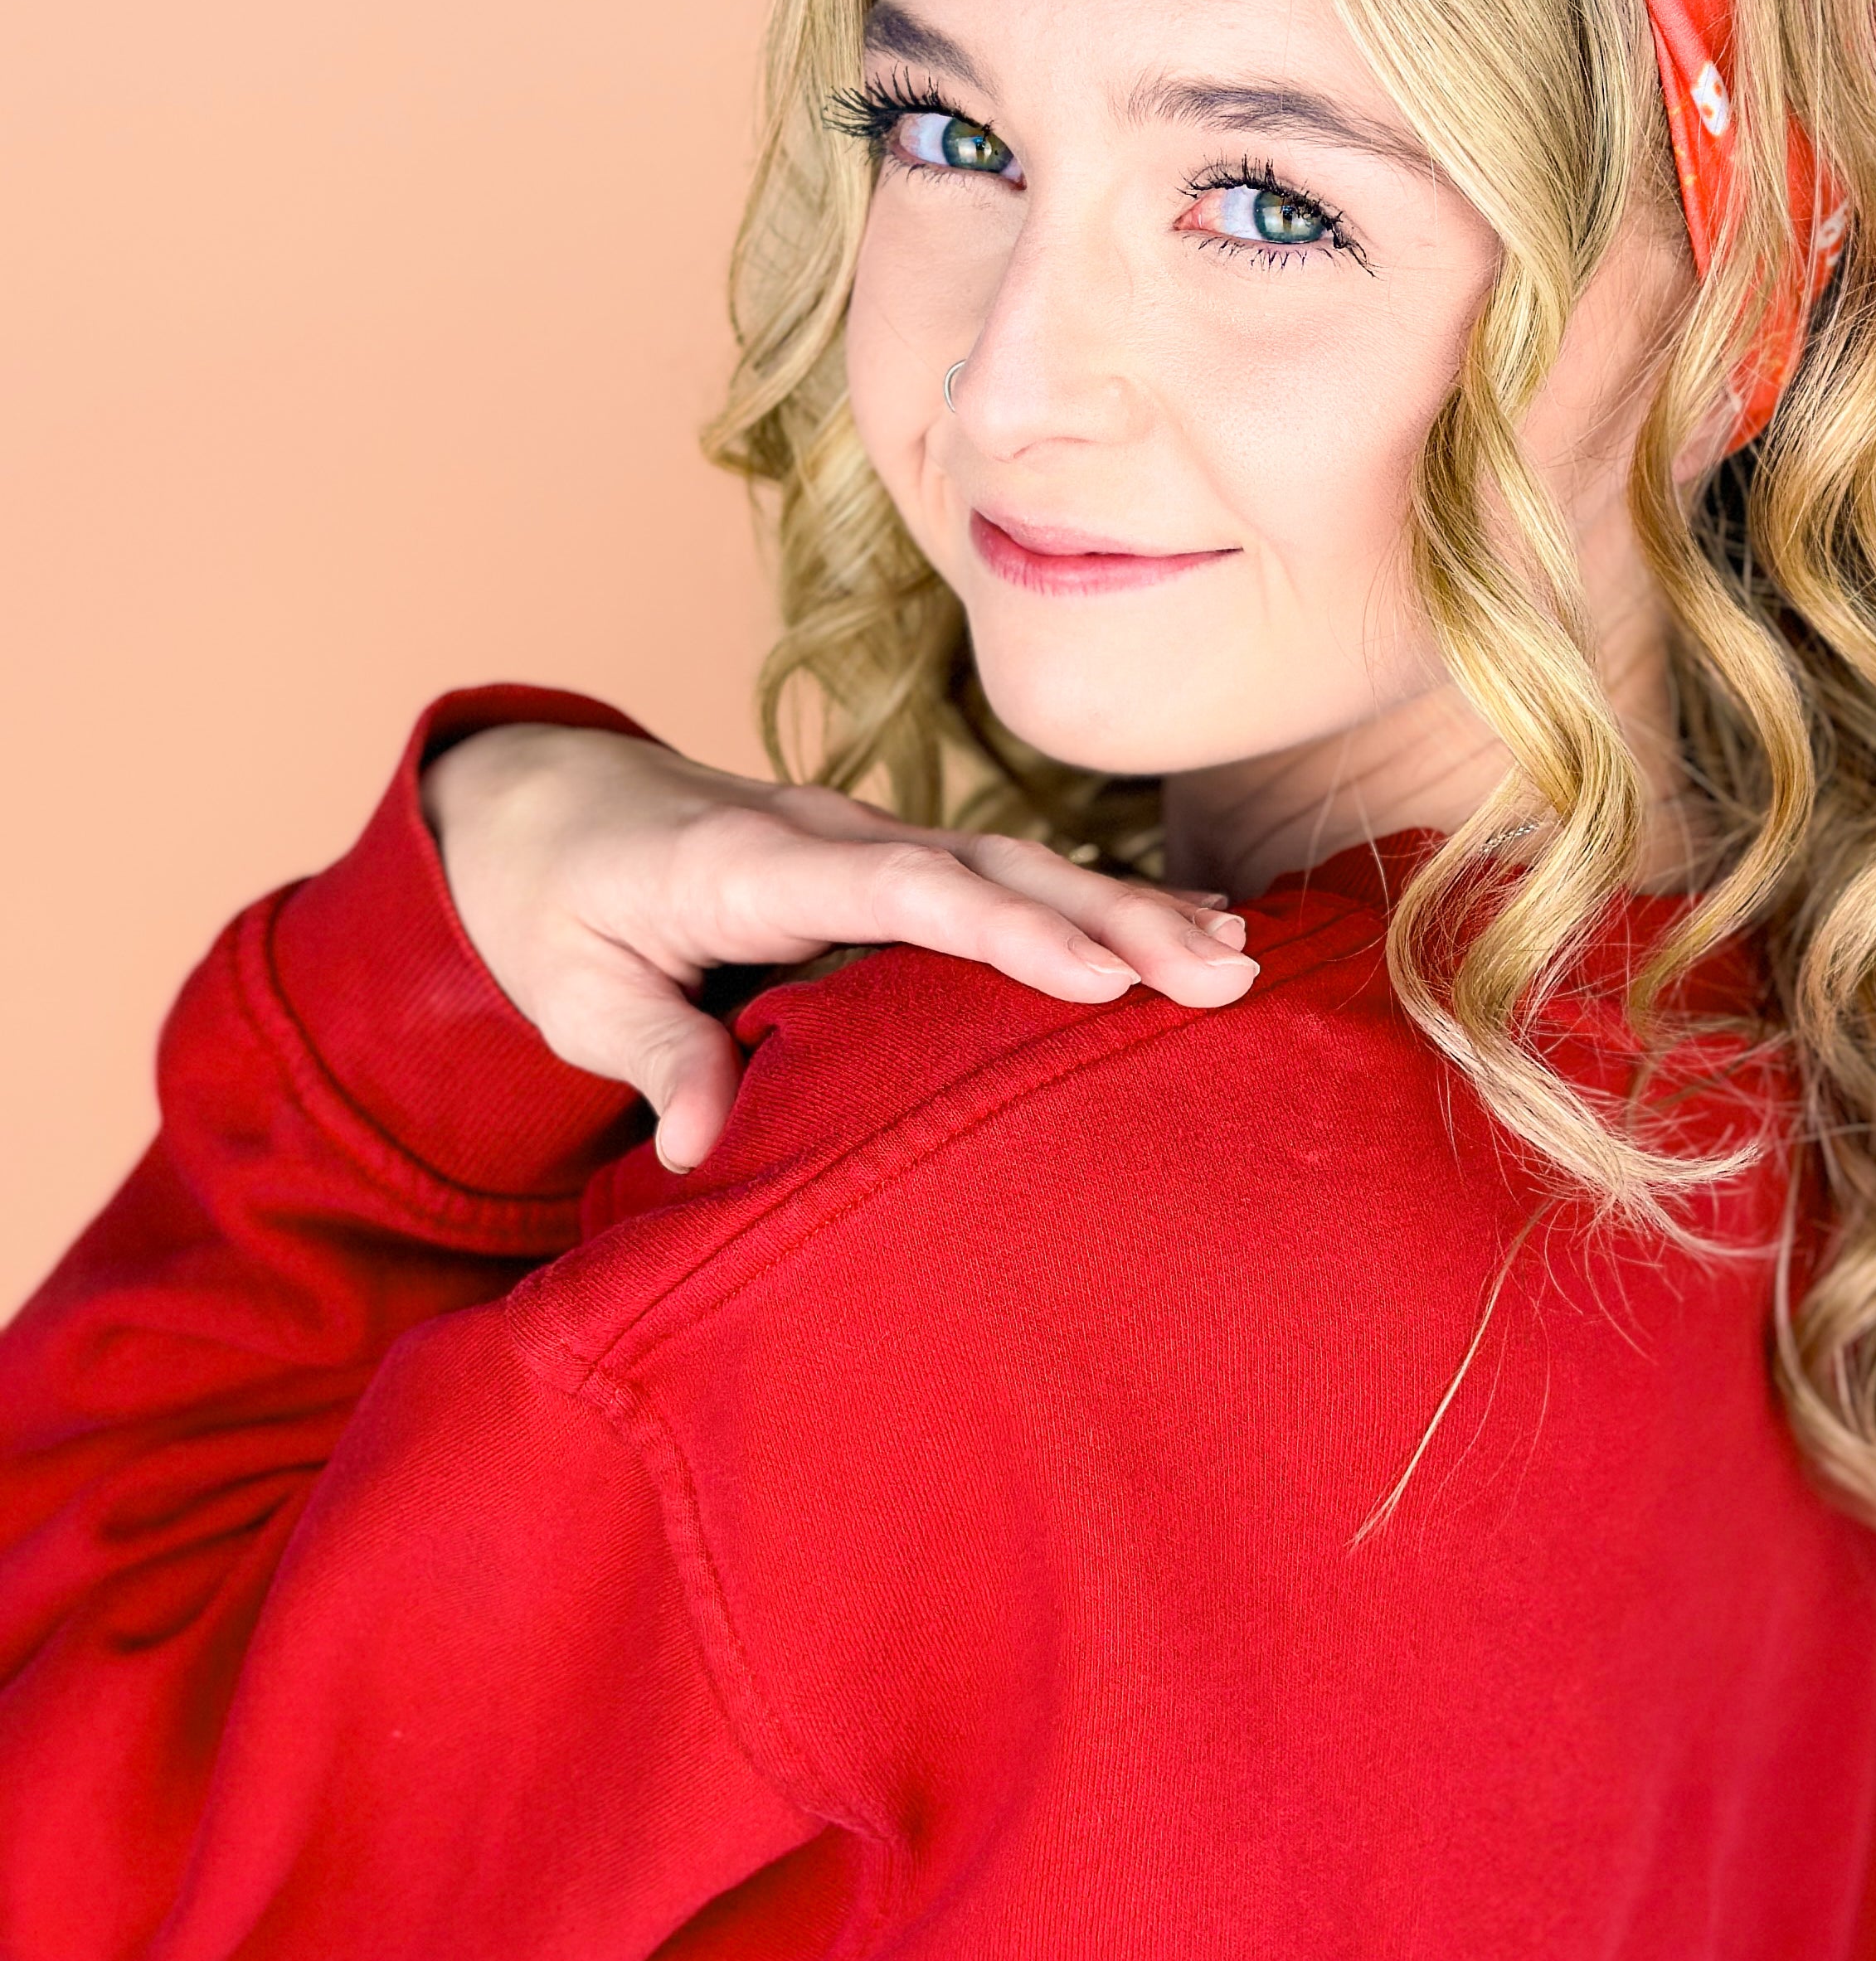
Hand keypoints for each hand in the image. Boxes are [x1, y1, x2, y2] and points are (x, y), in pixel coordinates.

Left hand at [420, 724, 1254, 1170]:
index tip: (1094, 976)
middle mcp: (833, 835)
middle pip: (991, 869)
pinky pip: (1012, 878)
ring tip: (1236, 956)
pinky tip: (1191, 925)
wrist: (554, 805)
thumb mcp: (580, 994)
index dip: (1000, 931)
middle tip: (1219, 972)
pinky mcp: (899, 862)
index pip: (898, 889)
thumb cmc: (563, 909)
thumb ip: (656, 1060)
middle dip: (1110, 918)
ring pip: (1019, 866)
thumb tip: (701, 1155)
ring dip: (1128, 908)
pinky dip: (1102, 901)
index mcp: (749, 862)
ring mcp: (875, 841)